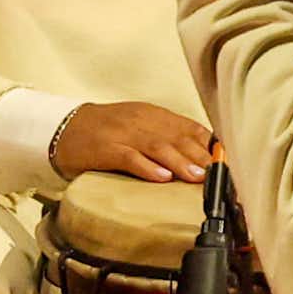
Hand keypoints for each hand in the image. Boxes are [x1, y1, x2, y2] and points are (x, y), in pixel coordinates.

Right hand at [54, 101, 212, 184]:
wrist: (65, 128)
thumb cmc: (108, 131)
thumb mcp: (141, 127)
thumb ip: (168, 137)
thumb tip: (202, 155)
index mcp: (155, 116)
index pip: (190, 128)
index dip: (210, 145)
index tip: (227, 160)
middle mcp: (143, 121)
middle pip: (178, 138)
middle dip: (201, 156)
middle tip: (220, 172)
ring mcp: (123, 134)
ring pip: (158, 146)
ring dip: (181, 162)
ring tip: (197, 177)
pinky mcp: (105, 149)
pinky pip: (129, 157)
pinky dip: (147, 167)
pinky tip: (161, 177)